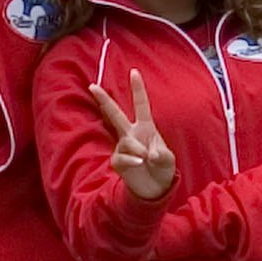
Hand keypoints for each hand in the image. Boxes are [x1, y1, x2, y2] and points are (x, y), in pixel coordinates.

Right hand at [90, 70, 178, 200]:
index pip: (141, 105)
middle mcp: (131, 134)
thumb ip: (161, 154)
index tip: (134, 71)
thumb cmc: (163, 169)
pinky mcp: (117, 160)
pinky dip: (132, 161)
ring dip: (138, 150)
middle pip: (115, 114)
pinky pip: (122, 157)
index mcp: (146, 127)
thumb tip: (146, 154)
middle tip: (92, 86)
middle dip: (104, 100)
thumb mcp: (168, 159)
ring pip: (126, 141)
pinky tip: (138, 164)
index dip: (138, 89)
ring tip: (146, 159)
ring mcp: (122, 147)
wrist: (154, 189)